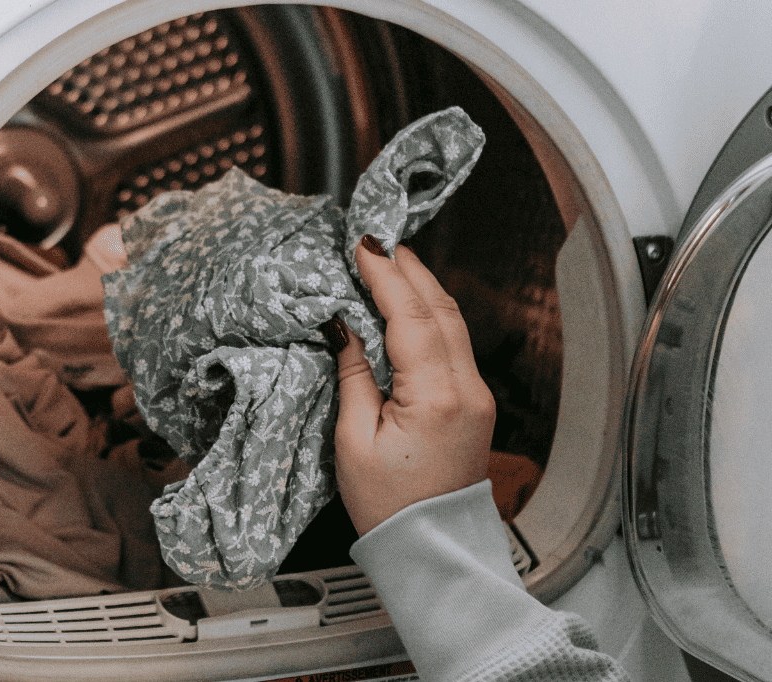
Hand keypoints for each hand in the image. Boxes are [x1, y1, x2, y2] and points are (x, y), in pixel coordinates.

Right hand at [330, 238, 494, 535]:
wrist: (431, 546)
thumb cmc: (390, 506)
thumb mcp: (353, 441)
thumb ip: (352, 375)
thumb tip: (344, 326)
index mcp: (435, 399)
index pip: (411, 317)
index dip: (386, 275)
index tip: (363, 246)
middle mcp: (466, 390)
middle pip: (441, 308)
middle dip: (409, 269)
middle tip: (377, 241)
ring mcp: (477, 394)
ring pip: (453, 321)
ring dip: (422, 287)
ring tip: (391, 263)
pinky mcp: (475, 401)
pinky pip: (454, 343)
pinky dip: (430, 314)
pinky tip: (408, 305)